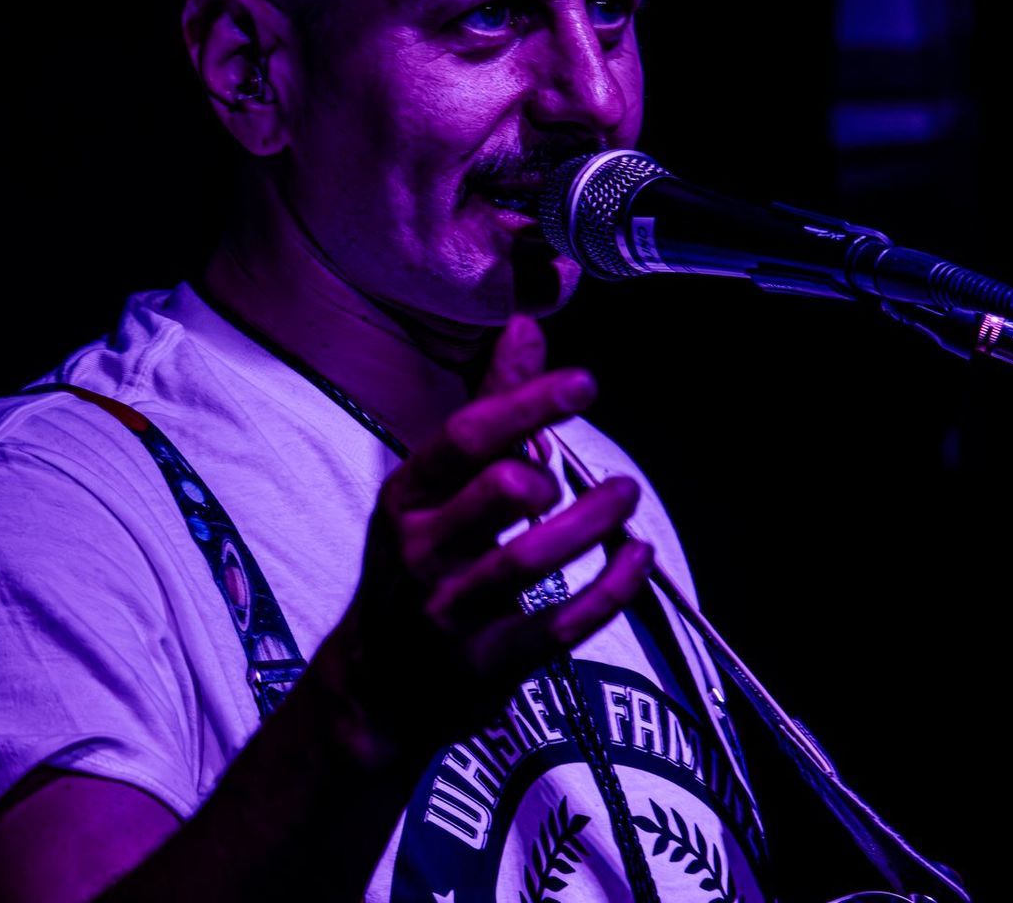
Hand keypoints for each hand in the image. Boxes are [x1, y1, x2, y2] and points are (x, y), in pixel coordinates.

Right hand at [314, 313, 653, 766]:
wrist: (375, 688)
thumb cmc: (415, 566)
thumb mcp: (433, 487)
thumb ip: (488, 408)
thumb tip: (526, 325)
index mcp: (407, 499)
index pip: (465, 437)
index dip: (527, 404)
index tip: (584, 383)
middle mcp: (420, 552)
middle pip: (494, 493)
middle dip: (550, 471)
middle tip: (586, 468)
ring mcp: (451, 614)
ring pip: (530, 560)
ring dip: (591, 523)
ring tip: (626, 496)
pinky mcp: (487, 666)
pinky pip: (561, 625)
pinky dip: (609, 589)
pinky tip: (637, 557)